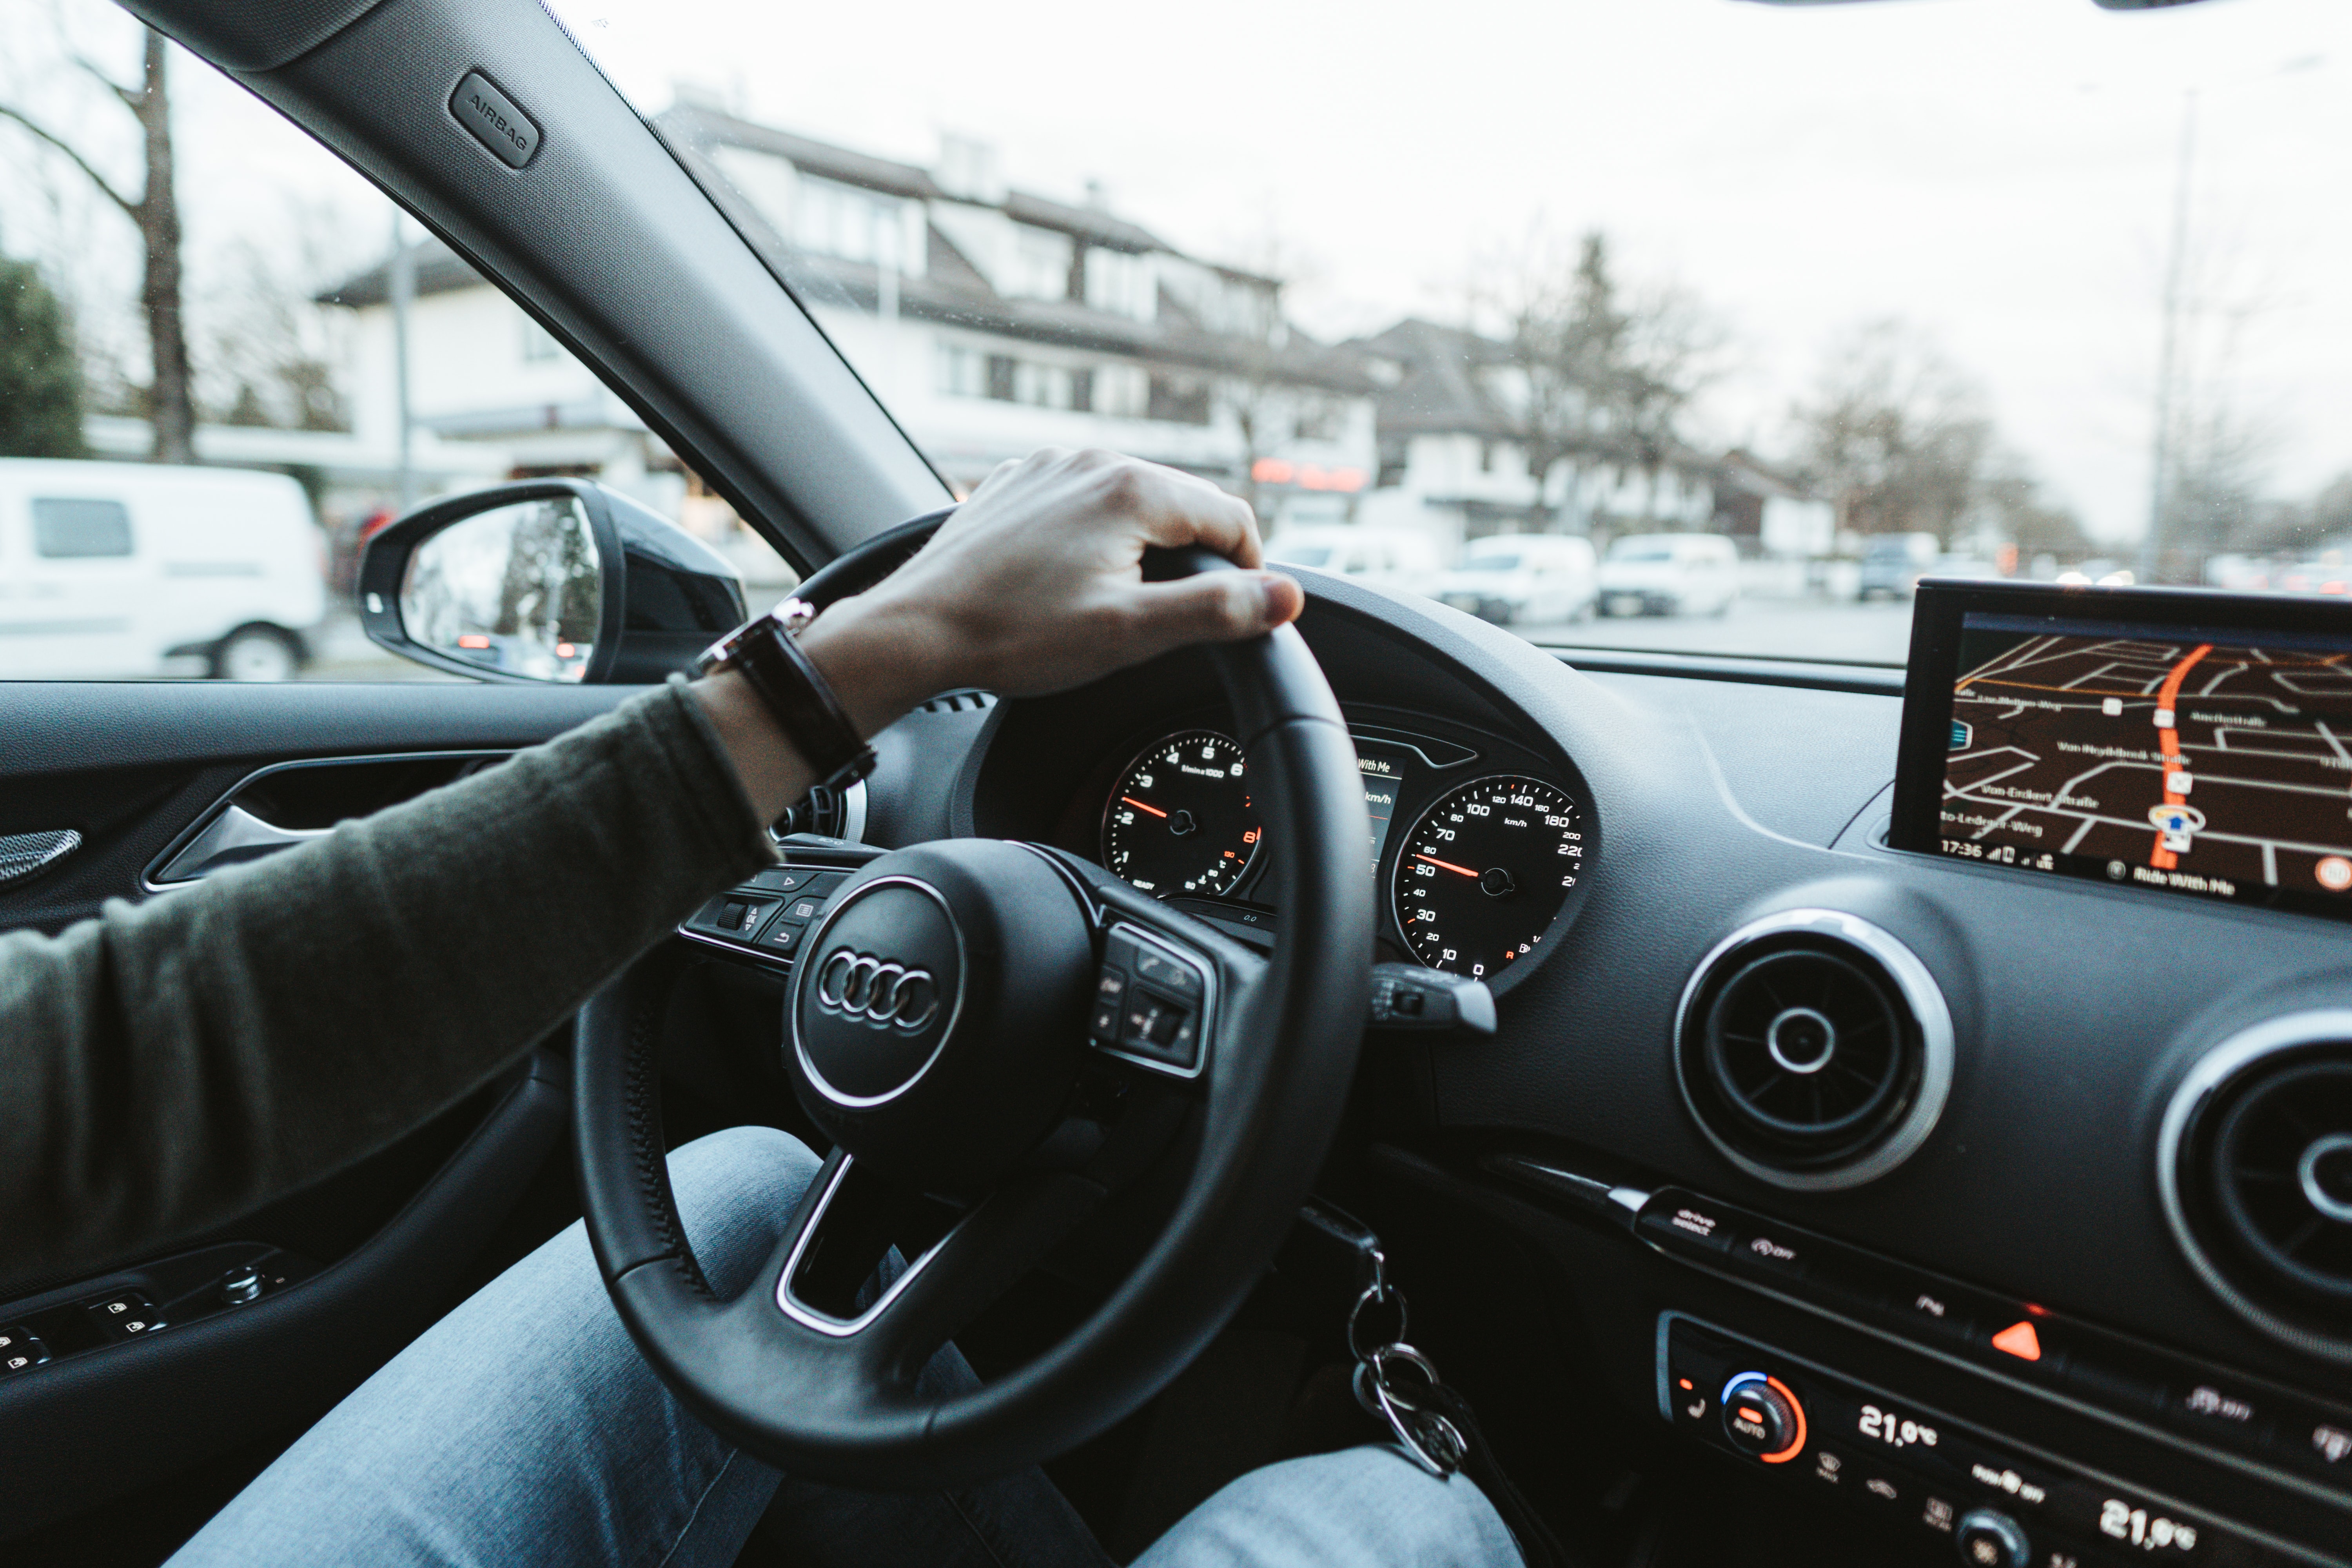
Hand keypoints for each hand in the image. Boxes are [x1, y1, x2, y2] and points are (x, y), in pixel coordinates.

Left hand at [802, 448, 1304, 730]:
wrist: (917, 630)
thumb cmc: (1015, 635)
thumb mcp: (1130, 634)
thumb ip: (1216, 612)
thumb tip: (1286, 597)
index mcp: (1131, 489)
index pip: (1231, 519)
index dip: (1249, 572)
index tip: (1237, 614)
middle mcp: (1092, 462)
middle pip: (1183, 506)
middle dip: (1193, 561)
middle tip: (1171, 620)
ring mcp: (1050, 469)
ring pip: (1131, 504)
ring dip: (1143, 549)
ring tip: (1116, 604)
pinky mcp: (1017, 486)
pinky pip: (1081, 505)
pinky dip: (1093, 539)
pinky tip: (1069, 582)